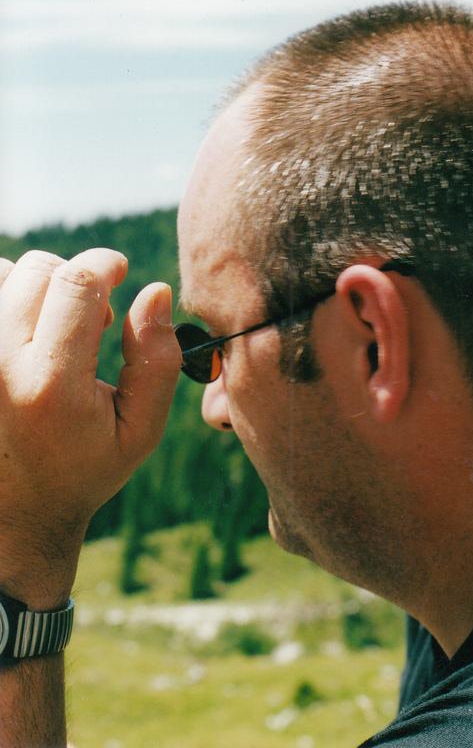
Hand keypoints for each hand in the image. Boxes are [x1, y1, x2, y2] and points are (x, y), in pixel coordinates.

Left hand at [0, 249, 181, 608]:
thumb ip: (156, 360)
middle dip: (79, 281)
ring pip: (5, 272)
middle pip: (42, 270)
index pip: (78, 283)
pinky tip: (24, 327)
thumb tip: (154, 292)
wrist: (15, 511)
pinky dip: (8, 295)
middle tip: (93, 321)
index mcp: (53, 384)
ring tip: (54, 325)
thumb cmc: (85, 469)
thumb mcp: (140, 430)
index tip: (121, 271)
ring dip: (38, 285)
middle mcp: (1, 364)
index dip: (107, 263)